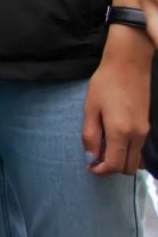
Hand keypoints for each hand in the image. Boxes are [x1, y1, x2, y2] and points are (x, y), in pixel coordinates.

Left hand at [83, 25, 152, 175]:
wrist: (128, 65)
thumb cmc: (105, 84)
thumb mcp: (90, 108)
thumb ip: (90, 135)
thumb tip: (90, 156)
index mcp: (120, 132)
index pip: (114, 165)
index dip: (100, 171)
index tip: (89, 166)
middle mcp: (137, 136)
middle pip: (129, 168)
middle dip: (111, 169)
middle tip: (95, 159)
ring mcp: (145, 131)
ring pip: (137, 160)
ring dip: (121, 161)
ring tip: (103, 149)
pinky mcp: (147, 126)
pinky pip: (140, 149)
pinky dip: (128, 152)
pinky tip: (114, 141)